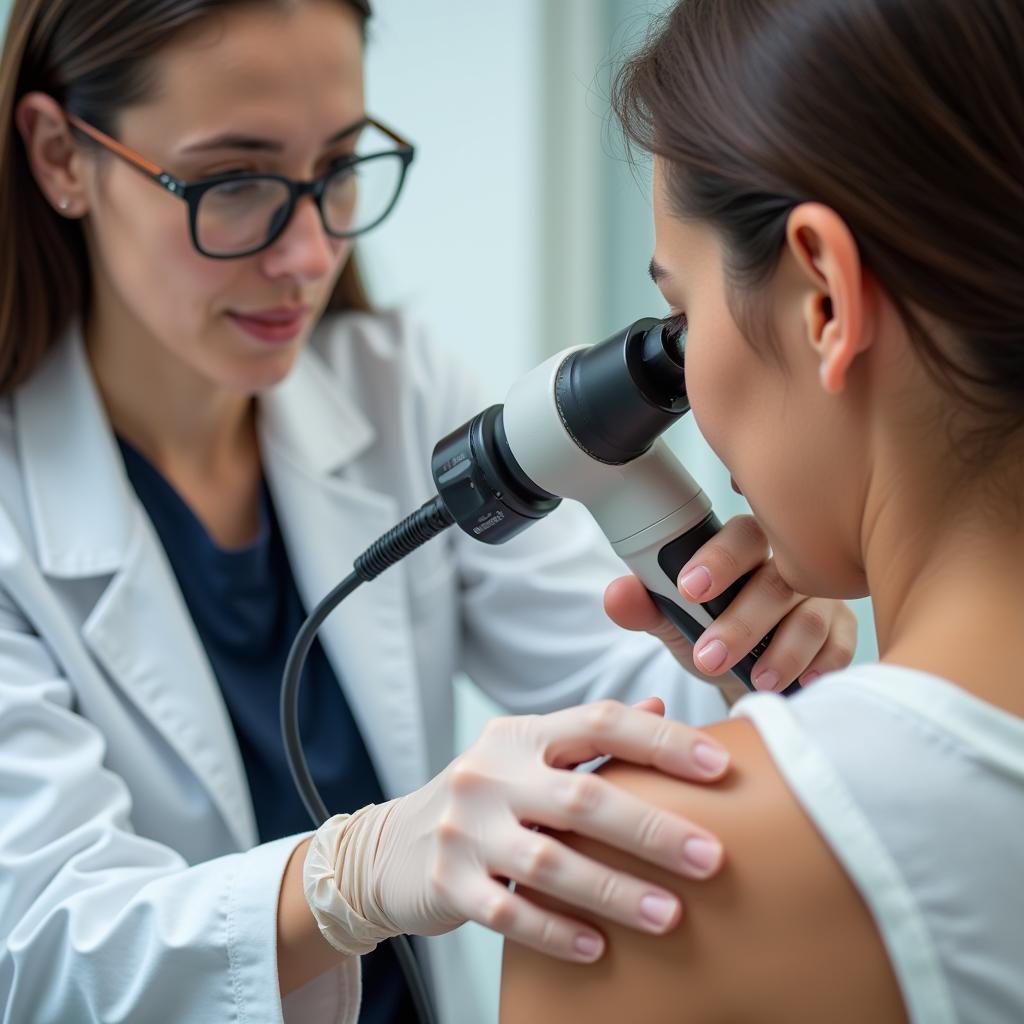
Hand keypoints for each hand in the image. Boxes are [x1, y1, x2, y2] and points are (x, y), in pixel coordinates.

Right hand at [371, 699, 728, 961]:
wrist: (390, 847)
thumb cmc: (483, 798)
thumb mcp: (527, 755)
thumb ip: (590, 737)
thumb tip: (660, 707)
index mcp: (521, 736)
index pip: (598, 722)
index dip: (661, 740)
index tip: (719, 766)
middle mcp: (491, 774)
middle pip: (582, 798)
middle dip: (652, 830)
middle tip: (711, 859)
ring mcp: (466, 829)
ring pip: (550, 862)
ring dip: (615, 890)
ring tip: (671, 915)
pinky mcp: (447, 883)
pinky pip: (508, 913)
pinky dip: (556, 931)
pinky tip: (599, 948)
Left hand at [604, 515, 856, 700]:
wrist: (748, 675)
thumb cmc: (712, 632)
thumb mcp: (674, 622)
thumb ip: (647, 607)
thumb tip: (617, 596)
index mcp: (744, 550)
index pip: (740, 536)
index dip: (717, 559)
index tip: (688, 591)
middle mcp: (788, 565)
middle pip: (778, 577)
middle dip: (743, 619)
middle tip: (708, 656)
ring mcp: (821, 596)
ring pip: (810, 616)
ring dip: (781, 652)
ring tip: (754, 680)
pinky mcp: (843, 629)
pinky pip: (841, 644)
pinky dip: (823, 665)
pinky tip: (805, 684)